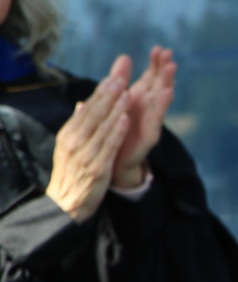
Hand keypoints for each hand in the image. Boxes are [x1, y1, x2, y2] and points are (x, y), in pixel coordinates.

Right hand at [42, 64, 131, 222]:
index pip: (86, 109)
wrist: (66, 203)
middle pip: (93, 114)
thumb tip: (81, 104)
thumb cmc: (72, 173)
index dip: (100, 93)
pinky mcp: (96, 167)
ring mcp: (85, 154)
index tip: (113, 77)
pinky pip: (108, 145)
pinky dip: (116, 131)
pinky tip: (126, 118)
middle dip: (108, 95)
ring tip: (127, 92)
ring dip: (115, 108)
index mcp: (69, 134)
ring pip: (102, 127)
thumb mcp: (70, 147)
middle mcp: (75, 141)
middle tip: (121, 77)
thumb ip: (78, 125)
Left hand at [111, 47, 176, 190]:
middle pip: (158, 83)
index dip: (155, 64)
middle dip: (163, 68)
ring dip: (167, 81)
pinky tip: (168, 91)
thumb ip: (116, 88)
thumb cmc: (114, 134)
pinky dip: (162, 104)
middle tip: (168, 52)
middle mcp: (147, 108)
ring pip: (161, 97)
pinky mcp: (150, 133)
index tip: (159, 48)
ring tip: (171, 66)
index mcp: (138, 100)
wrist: (113, 162)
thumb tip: (114, 73)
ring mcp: (150, 120)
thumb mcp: (113, 107)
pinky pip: (157, 116)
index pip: (150, 77)